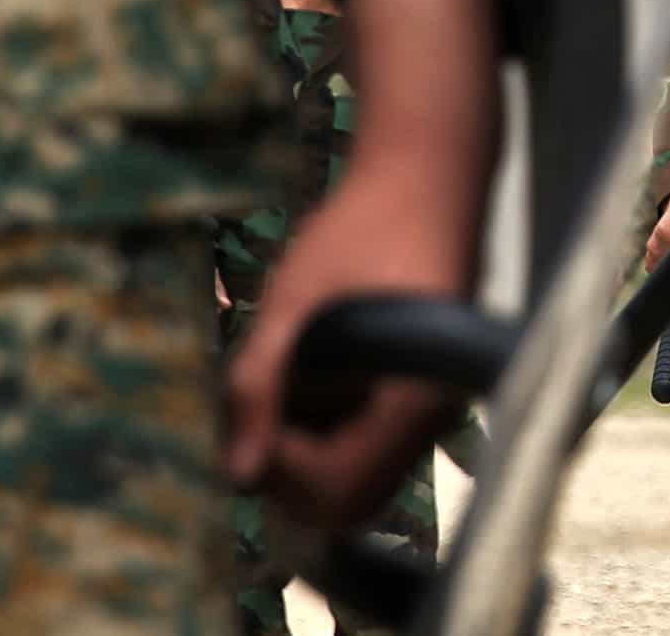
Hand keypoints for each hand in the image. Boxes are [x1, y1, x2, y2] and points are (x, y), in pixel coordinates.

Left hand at [223, 0, 496, 534]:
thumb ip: (262, 387)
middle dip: (285, 471)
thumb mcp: (294, 304)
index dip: (275, 470)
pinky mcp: (421, 394)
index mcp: (412, 398)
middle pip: (348, 498)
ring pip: (356, 477)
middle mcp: (433, 418)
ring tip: (270, 389)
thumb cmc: (361, 226)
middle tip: (246, 416)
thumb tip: (236, 475)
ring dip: (302, 452)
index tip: (237, 425)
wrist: (427, 170)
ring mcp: (431, 409)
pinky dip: (324, 430)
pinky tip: (300, 378)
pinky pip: (368, 446)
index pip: (335, 487)